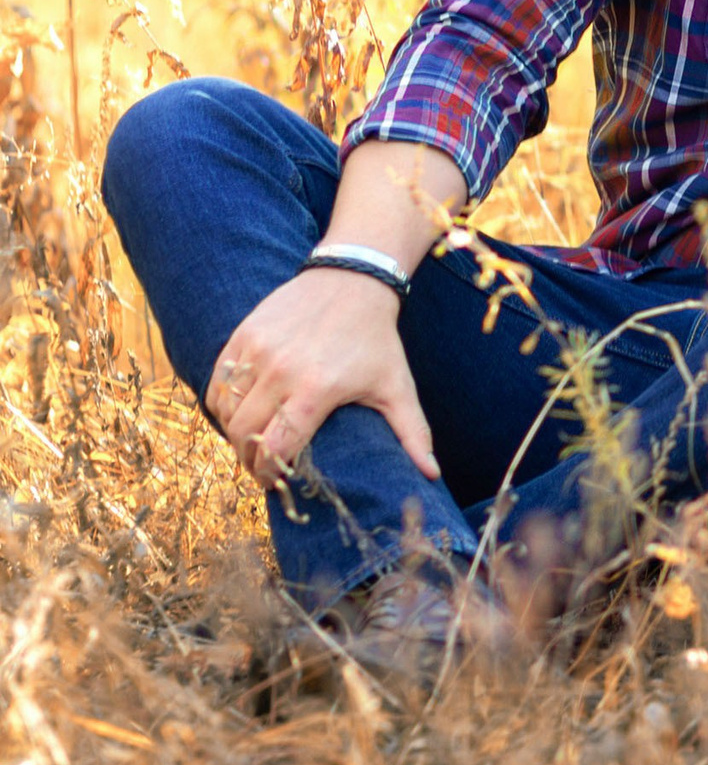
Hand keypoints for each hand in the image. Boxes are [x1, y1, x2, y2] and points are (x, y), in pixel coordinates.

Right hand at [208, 270, 438, 491]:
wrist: (352, 281)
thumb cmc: (376, 340)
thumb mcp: (397, 386)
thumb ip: (413, 433)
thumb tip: (432, 475)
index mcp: (318, 389)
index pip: (276, 447)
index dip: (268, 473)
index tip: (272, 483)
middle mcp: (282, 371)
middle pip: (245, 434)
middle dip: (248, 458)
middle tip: (259, 466)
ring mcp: (258, 351)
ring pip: (226, 410)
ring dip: (233, 432)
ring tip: (250, 441)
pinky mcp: (243, 335)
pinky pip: (218, 382)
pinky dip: (222, 403)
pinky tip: (238, 412)